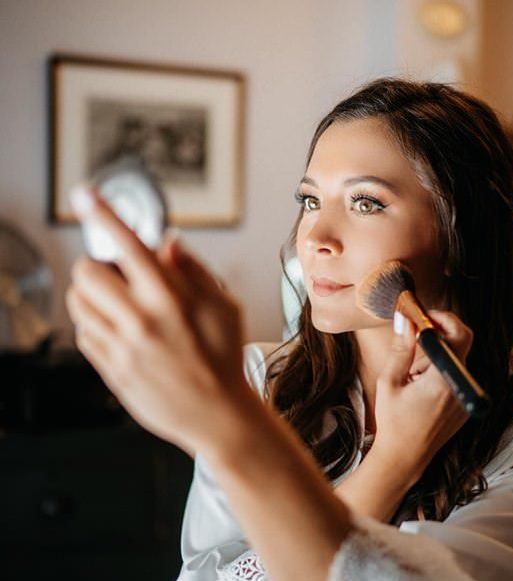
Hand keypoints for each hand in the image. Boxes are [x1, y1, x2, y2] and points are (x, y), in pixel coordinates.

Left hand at [65, 188, 247, 453]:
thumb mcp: (225, 306)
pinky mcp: (110, 370)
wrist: (217, 415)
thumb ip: (193, 270)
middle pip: (86, 271)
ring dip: (93, 295)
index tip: (84, 194)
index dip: (103, 212)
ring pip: (78, 302)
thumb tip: (166, 242)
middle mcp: (139, 320)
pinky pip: (83, 334)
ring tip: (119, 305)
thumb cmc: (225, 357)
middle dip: (98, 266)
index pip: (128, 244)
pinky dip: (95, 325)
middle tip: (119, 277)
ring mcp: (121, 347)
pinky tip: (121, 333)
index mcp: (170, 298)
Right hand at [372, 310, 472, 484]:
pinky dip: (441, 372)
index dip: (444, 318)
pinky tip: (421, 387)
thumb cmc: (393, 421)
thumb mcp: (389, 381)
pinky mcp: (464, 405)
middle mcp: (460, 386)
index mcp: (443, 378)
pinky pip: (456, 377)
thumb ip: (401, 348)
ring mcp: (465, 397)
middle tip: (416, 336)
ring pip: (457, 361)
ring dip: (437, 356)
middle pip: (460, 345)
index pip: (459, 334)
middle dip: (439, 334)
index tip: (423, 316)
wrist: (405, 458)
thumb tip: (405, 319)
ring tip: (413, 374)